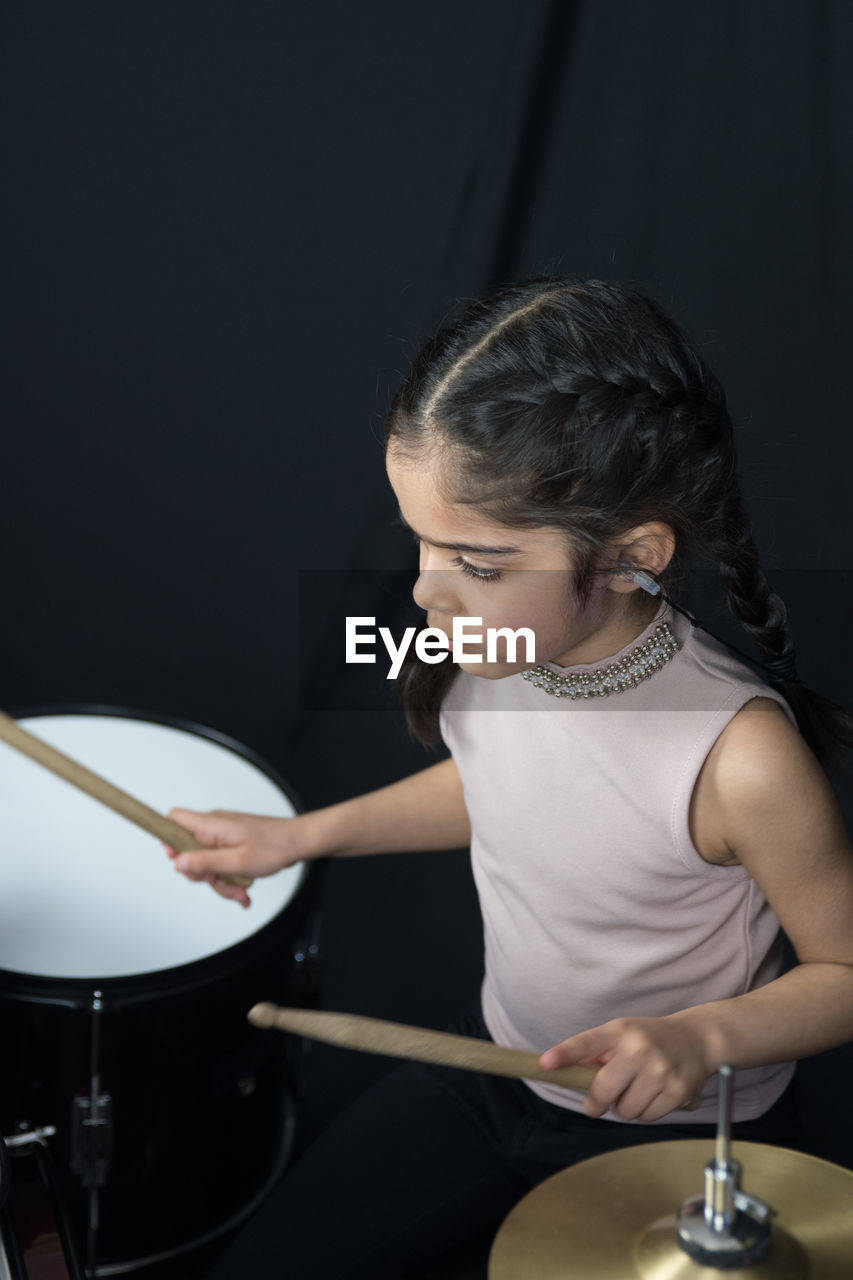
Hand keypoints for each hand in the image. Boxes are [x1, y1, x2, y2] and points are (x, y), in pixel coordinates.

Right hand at [165, 808, 303, 908]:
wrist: (298, 842)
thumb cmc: (274, 846)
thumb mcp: (237, 861)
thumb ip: (205, 862)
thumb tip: (177, 863)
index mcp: (211, 825)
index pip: (173, 819)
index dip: (168, 841)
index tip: (179, 862)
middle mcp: (214, 827)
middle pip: (188, 852)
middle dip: (202, 874)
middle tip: (219, 881)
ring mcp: (223, 836)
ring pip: (207, 863)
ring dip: (220, 881)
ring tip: (240, 891)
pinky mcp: (232, 844)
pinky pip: (221, 863)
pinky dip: (230, 878)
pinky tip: (243, 890)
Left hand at [539, 1015, 712, 1121]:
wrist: (698, 1039)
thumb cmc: (650, 1038)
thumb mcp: (622, 1033)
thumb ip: (597, 1052)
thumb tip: (566, 1075)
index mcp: (620, 1031)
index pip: (587, 1043)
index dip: (564, 1054)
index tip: (545, 1063)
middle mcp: (639, 1049)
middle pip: (603, 1092)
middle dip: (596, 1103)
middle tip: (597, 1102)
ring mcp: (660, 1071)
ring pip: (626, 1111)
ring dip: (626, 1107)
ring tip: (637, 1089)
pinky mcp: (678, 1092)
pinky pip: (648, 1117)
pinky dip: (646, 1112)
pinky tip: (654, 1094)